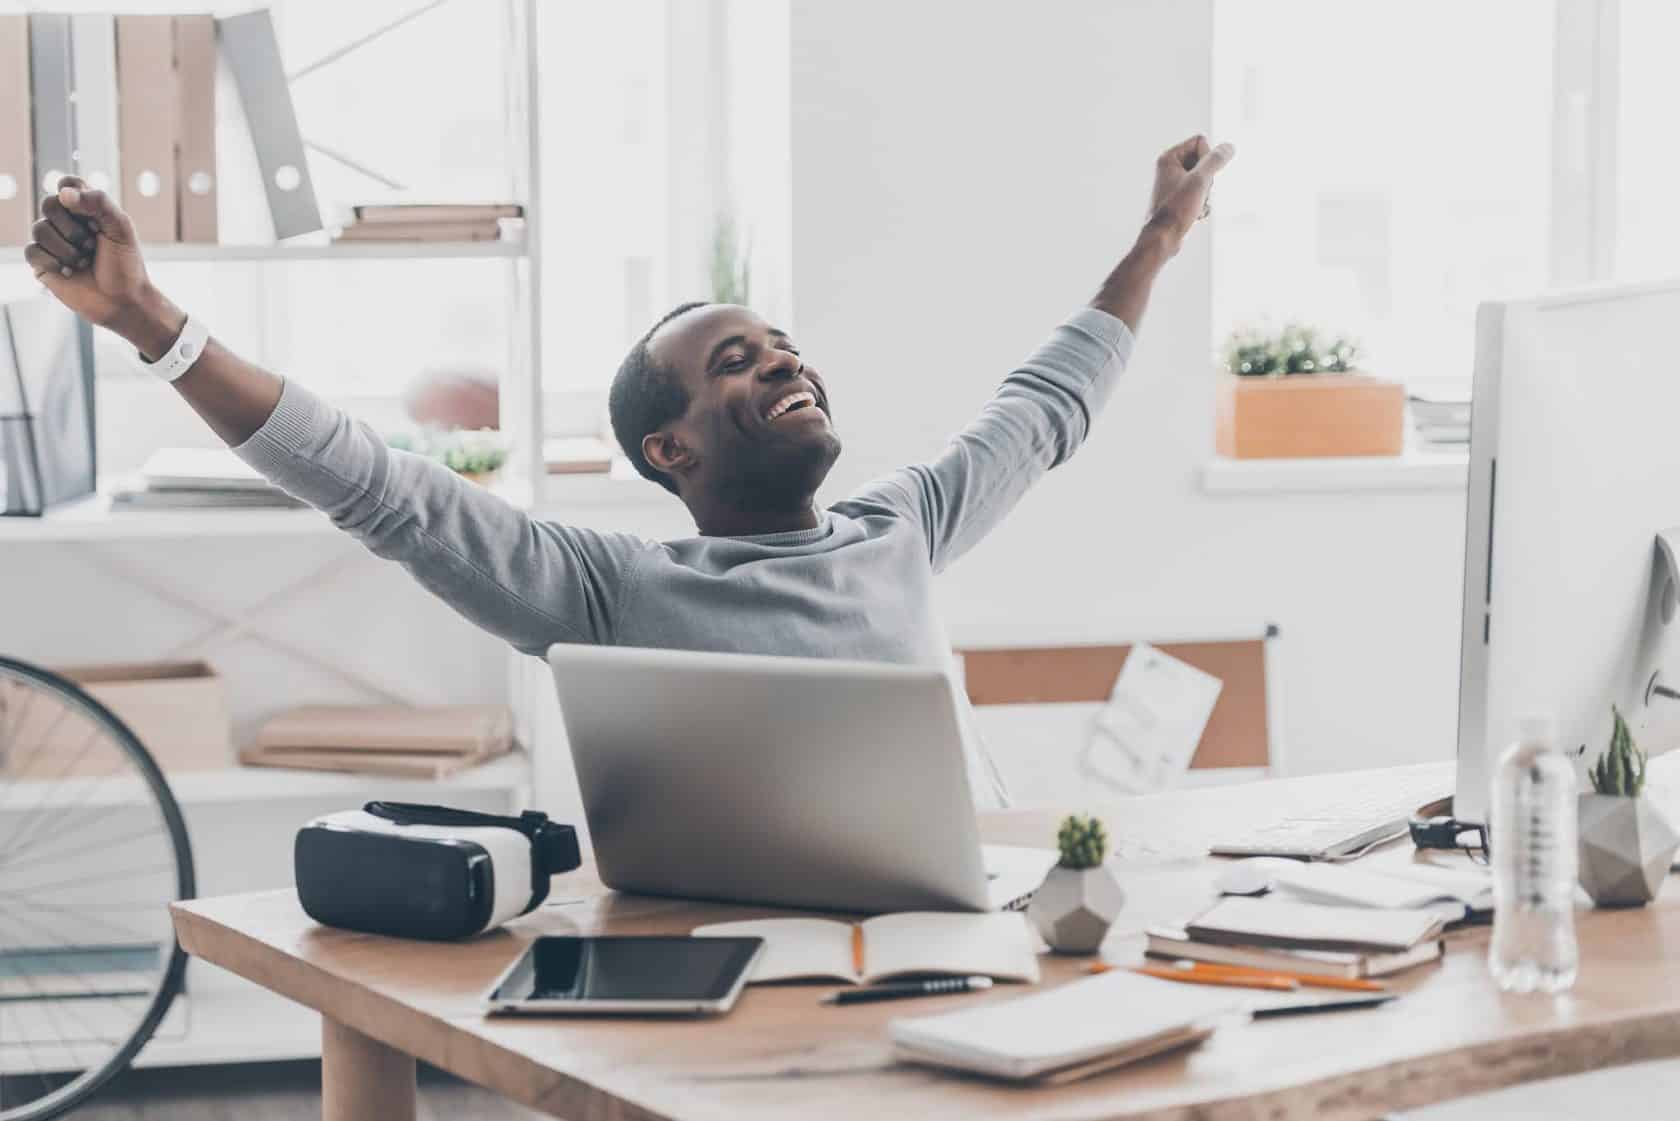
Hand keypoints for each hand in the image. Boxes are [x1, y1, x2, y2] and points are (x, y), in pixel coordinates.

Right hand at [23, 175, 176, 351]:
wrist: (122, 302)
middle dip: (74, 229)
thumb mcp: (121, 228)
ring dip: (67, 249)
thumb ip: (98, 202)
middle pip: (49, 204)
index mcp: (87, 209)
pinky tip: (70, 272)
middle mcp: (66, 222)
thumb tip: (63, 193)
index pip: (68, 184)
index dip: (75, 193)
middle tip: (92, 245)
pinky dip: (54, 262)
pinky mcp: (42, 262)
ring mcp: (52, 241)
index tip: (92, 215)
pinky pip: (32, 251)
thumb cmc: (125, 265)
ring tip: (84, 262)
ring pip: (39, 229)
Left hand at [1143, 135, 1234, 253]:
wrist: (1163, 238)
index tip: (1196, 177)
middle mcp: (1170, 167)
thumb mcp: (1200, 181)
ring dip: (1207, 193)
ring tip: (1195, 205)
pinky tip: (1195, 214)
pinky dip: (1203, 203)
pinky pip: (1202, 192)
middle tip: (1196, 194)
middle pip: (1205, 161)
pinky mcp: (1180, 197)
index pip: (1200, 141)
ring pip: (1206, 178)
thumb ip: (1215, 161)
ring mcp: (1175, 183)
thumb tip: (1229, 147)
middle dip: (1208, 179)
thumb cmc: (1176, 209)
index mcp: (1169, 157)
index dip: (1206, 159)